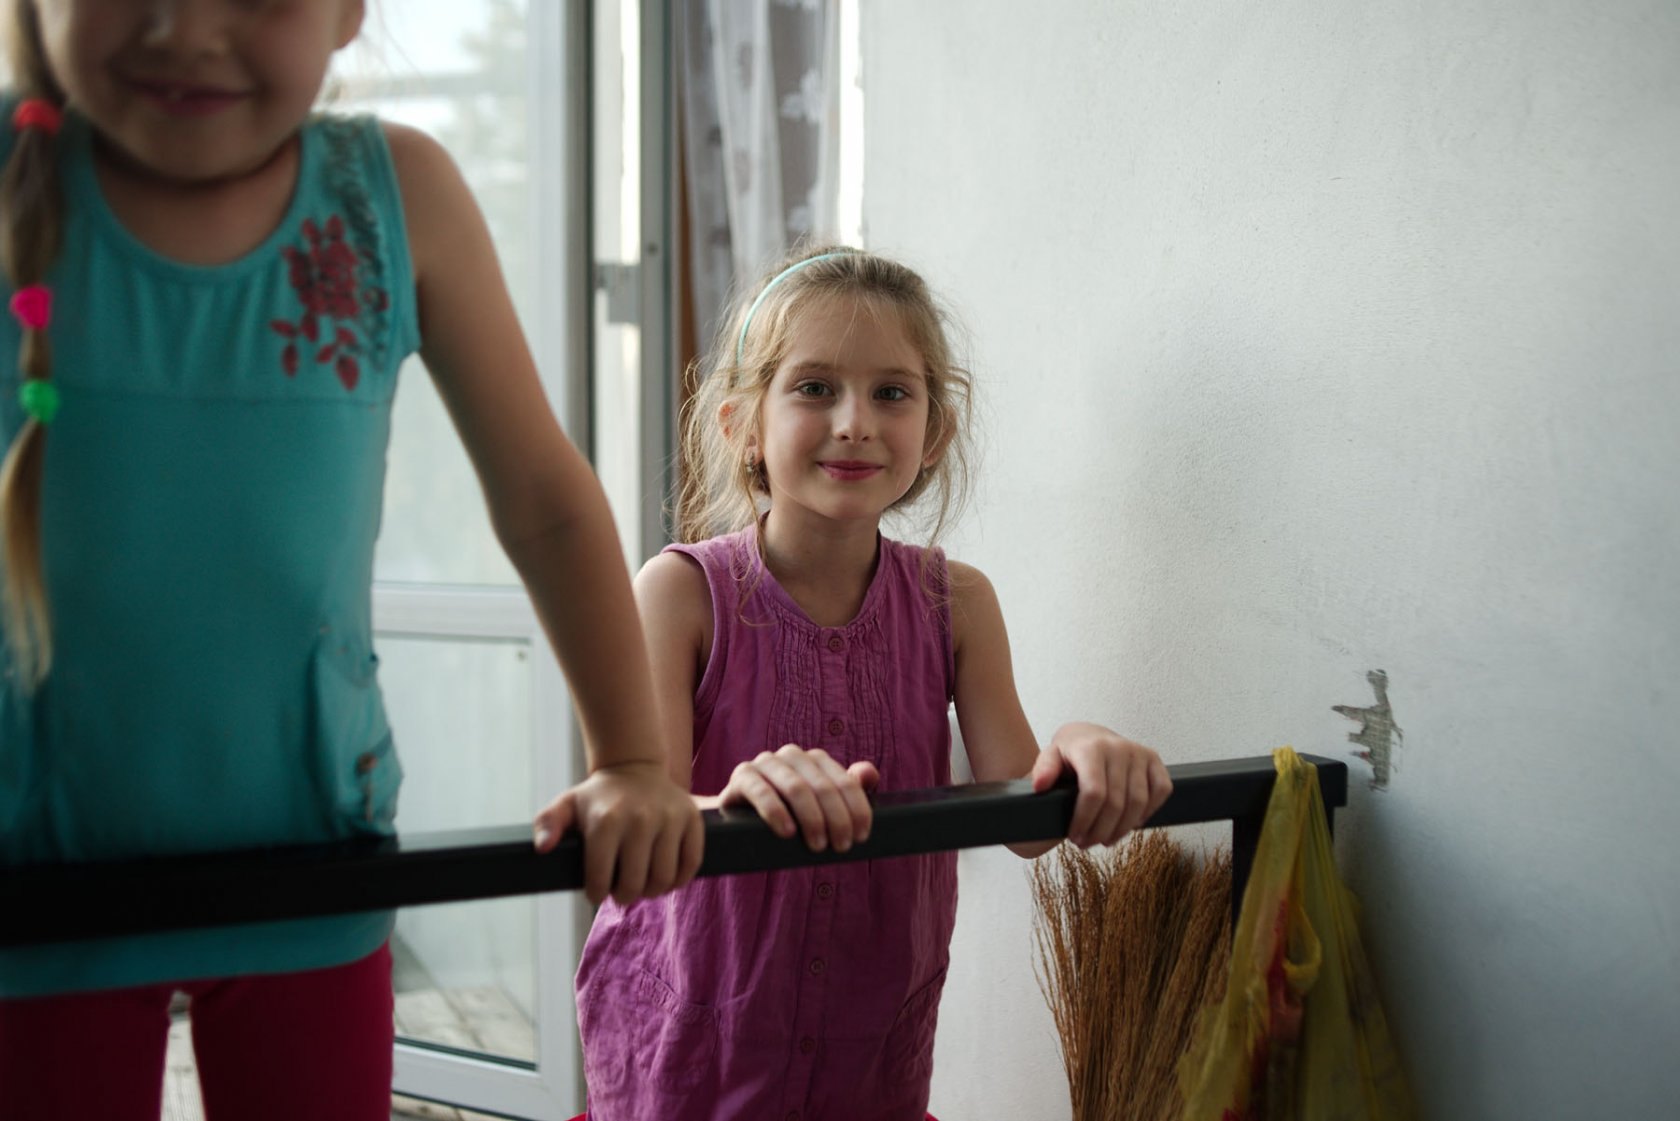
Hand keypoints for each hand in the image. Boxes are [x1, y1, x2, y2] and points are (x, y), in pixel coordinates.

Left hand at [532, 761, 703, 905]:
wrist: (635, 768)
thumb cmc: (599, 797)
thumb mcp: (567, 805)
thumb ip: (548, 823)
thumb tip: (543, 847)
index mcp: (606, 820)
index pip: (601, 878)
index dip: (597, 892)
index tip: (597, 891)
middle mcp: (640, 819)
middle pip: (635, 883)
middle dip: (625, 895)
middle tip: (621, 891)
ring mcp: (670, 818)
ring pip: (664, 878)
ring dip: (652, 891)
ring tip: (643, 886)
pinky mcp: (692, 819)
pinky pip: (691, 862)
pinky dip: (680, 879)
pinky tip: (666, 878)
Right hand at [718, 745, 878, 853]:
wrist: (740, 823)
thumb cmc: (789, 816)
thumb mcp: (821, 808)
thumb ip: (848, 789)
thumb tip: (869, 774)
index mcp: (815, 760)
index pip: (844, 781)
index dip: (857, 809)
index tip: (861, 837)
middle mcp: (792, 755)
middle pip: (823, 786)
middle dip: (837, 819)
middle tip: (841, 847)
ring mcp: (765, 763)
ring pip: (796, 787)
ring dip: (811, 819)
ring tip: (818, 846)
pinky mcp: (742, 776)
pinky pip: (761, 791)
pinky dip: (777, 812)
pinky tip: (787, 833)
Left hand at [1029, 722, 1171, 847]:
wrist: (1091, 736)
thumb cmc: (1070, 752)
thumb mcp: (1050, 756)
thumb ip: (1044, 769)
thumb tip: (1040, 786)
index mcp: (1091, 747)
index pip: (1094, 793)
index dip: (1085, 820)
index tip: (1075, 836)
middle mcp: (1119, 748)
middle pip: (1116, 803)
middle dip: (1101, 830)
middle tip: (1087, 843)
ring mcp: (1139, 753)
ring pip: (1139, 803)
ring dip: (1122, 828)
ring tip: (1106, 839)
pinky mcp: (1155, 759)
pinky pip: (1162, 791)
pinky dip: (1149, 812)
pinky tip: (1132, 822)